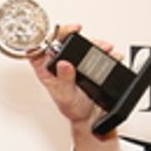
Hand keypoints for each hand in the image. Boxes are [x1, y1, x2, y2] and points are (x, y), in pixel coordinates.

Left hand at [27, 22, 122, 150]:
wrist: (90, 117)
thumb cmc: (73, 109)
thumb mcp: (65, 96)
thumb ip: (64, 80)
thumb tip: (63, 64)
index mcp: (48, 71)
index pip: (39, 50)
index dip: (44, 37)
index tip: (55, 33)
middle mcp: (60, 64)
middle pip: (62, 41)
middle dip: (72, 34)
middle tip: (79, 32)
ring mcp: (76, 63)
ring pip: (82, 45)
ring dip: (94, 43)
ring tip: (104, 48)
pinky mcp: (90, 64)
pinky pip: (98, 53)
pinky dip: (106, 52)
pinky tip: (111, 55)